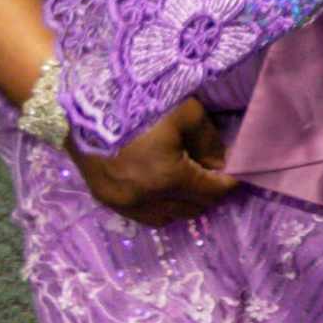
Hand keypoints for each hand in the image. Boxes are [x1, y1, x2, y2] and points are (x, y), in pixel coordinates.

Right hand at [71, 95, 238, 226]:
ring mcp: (122, 203)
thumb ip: (210, 142)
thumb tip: (219, 164)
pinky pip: (144, 216)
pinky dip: (161, 207)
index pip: (213, 192)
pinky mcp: (105, 200)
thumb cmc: (141, 105)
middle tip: (213, 171)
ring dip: (185, 203)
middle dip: (209, 192)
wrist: (84, 106)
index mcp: (168, 178)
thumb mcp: (188, 113)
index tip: (238, 171)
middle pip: (194, 208)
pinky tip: (165, 188)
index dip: (230, 182)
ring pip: (169, 217)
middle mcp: (146, 199)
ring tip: (191, 180)